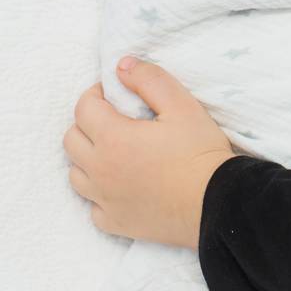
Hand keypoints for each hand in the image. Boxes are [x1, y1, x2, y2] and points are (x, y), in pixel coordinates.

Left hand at [64, 57, 235, 248]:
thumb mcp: (181, 104)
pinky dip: (100, 195)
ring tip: (114, 153)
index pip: (83, 108)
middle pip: (71, 141)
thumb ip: (149, 79)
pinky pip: (93, 207)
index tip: (114, 94)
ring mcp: (105, 201)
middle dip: (87, 124)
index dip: (95, 94)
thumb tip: (122, 66)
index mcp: (112, 138)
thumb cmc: (200, 152)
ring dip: (88, 159)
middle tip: (113, 120)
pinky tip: (120, 187)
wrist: (218, 204)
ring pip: (76, 175)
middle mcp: (100, 171)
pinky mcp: (116, 224)